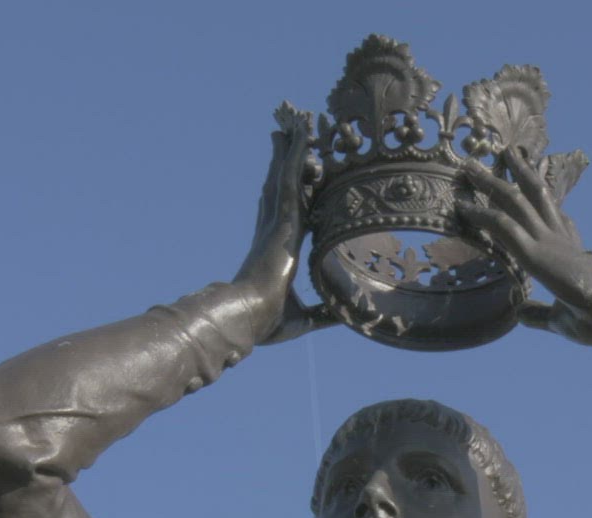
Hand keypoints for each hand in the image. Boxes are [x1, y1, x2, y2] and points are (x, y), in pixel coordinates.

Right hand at [233, 119, 326, 343]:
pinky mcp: (281, 219)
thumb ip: (324, 313)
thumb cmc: (266, 321)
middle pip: (282, 186)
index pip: (288, 214)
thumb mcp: (305, 318)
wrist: (247, 318)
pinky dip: (295, 154)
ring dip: (292, 147)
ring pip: (286, 175)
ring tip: (296, 120)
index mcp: (277, 250)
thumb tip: (344, 315)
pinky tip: (300, 132)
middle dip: (286, 159)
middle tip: (288, 132)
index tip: (294, 175)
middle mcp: (274, 230)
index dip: (292, 192)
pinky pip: (290, 178)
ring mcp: (277, 223)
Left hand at [457, 150, 591, 344]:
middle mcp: (558, 238)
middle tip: (506, 152)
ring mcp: (546, 241)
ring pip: (515, 200)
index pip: (556, 218)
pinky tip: (461, 205)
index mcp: (570, 251)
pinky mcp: (535, 253)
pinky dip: (480, 213)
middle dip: (520, 173)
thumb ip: (540, 314)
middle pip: (536, 195)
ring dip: (492, 182)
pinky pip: (503, 225)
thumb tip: (521, 313)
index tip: (535, 181)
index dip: (544, 200)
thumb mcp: (562, 318)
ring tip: (470, 166)